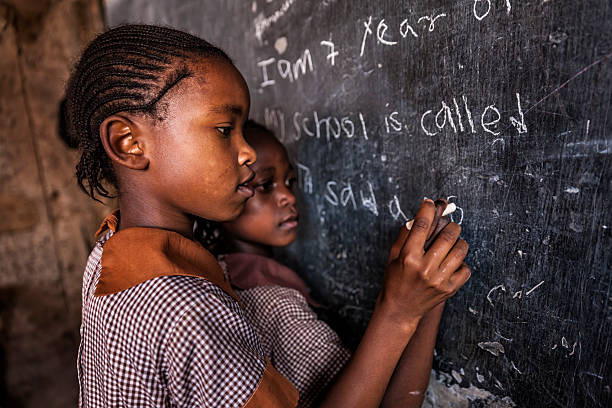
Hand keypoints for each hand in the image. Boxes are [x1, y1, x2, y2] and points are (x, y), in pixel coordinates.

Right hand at [381, 199, 469, 328]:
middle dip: (451, 225)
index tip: (431, 203)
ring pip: (460, 249)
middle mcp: (425, 268)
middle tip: (449, 225)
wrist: (400, 309)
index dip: (428, 209)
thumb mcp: (394, 255)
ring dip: (459, 241)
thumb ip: (406, 234)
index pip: (422, 225)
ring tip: (453, 243)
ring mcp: (439, 280)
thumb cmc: (395, 279)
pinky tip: (452, 263)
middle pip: (448, 235)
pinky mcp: (449, 289)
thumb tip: (422, 213)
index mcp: (408, 257)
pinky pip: (465, 268)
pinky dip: (461, 262)